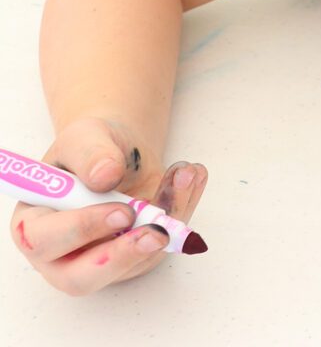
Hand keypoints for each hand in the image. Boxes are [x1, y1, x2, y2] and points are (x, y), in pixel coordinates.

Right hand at [9, 119, 207, 295]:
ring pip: (135, 260)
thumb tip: (104, 176)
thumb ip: (90, 153)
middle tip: (158, 231)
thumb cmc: (90, 147)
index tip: (121, 211)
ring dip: (168, 219)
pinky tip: (191, 177)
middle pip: (82, 278)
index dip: (83, 229)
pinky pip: (164, 243)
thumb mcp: (85, 136)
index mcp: (34, 224)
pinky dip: (183, 209)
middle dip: (124, 256)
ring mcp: (102, 259)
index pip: (45, 242)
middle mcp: (63, 253)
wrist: (118, 150)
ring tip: (185, 174)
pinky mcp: (137, 255)